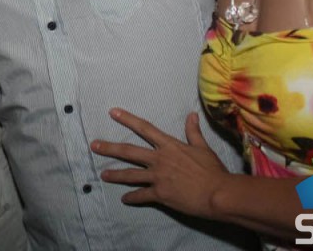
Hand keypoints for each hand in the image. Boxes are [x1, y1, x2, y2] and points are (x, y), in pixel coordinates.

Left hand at [92, 109, 228, 219]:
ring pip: (130, 175)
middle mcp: (159, 159)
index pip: (144, 128)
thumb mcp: (203, 148)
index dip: (127, 119)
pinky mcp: (160, 194)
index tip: (112, 112)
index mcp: (169, 146)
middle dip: (110, 148)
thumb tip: (192, 114)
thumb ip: (193, 132)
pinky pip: (142, 196)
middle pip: (129, 151)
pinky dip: (132, 198)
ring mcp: (158, 177)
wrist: (218, 193)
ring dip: (115, 174)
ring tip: (103, 174)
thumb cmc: (213, 170)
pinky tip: (124, 200)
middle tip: (94, 146)